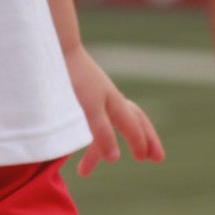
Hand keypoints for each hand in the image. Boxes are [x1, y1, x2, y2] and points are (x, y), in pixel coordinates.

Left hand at [64, 44, 164, 177]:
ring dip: (111, 142)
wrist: (59, 51)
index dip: (141, 144)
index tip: (145, 159)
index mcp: (116, 105)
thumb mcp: (89, 110)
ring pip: (116, 122)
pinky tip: (85, 139)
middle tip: (156, 158)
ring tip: (100, 162)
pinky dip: (97, 132)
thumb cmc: (75, 79)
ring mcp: (99, 96)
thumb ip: (102, 134)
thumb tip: (115, 159)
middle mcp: (112, 101)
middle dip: (146, 140)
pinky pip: (100, 117)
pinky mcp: (85, 93)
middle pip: (136, 122)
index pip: (135, 128)